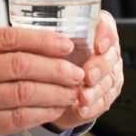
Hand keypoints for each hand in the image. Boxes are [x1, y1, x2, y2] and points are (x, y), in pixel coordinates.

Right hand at [0, 28, 84, 135]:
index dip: (42, 40)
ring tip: (72, 91)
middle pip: (20, 63)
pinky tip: (54, 110)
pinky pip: (16, 117)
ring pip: (23, 91)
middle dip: (56, 67)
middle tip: (77, 71)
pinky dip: (41, 113)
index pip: (7, 37)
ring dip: (54, 92)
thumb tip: (30, 46)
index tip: (66, 43)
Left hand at [50, 11, 123, 130]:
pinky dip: (92, 106)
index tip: (97, 45)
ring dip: (96, 90)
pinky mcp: (103, 96)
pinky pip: (103, 102)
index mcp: (92, 31)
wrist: (47, 84)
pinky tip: (82, 108)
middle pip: (110, 56)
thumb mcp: (40, 41)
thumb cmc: (44, 55)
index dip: (105, 35)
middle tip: (87, 75)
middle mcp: (103, 52)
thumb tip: (26, 33)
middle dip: (100, 67)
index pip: (106, 26)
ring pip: (109, 81)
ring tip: (83, 96)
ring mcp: (106, 75)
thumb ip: (41, 36)